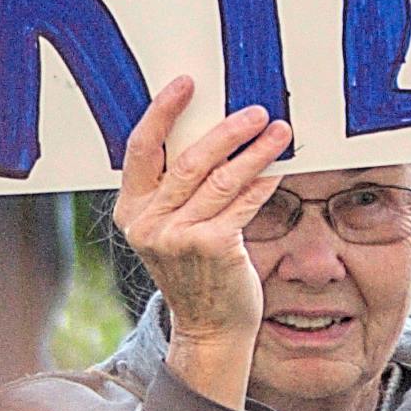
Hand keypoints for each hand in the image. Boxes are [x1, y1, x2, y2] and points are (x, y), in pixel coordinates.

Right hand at [113, 77, 291, 410]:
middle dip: (226, 130)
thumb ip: (175, 189)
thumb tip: (210, 130)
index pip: (140, 149)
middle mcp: (149, 224)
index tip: (186, 84)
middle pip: (188, 160)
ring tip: (279, 130)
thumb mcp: (169, 228)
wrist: (208, 327)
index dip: (162, 111)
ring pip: (221, 178)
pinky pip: (243, 202)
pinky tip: (279, 167)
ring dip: (255, 151)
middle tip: (255, 110)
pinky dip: (263, 181)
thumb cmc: (195, 269)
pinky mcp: (213, 248)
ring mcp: (179, 238)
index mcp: (131, 211)